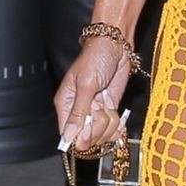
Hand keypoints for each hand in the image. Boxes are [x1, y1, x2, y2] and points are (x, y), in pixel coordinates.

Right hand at [54, 39, 132, 153]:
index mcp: (66, 105)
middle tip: (98, 104)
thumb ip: (78, 112)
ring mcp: (95, 113)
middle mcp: (79, 112)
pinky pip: (114, 130)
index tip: (90, 126)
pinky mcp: (109, 111)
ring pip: (103, 135)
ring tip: (106, 101)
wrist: (116, 47)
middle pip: (87, 138)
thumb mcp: (86, 84)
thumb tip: (68, 137)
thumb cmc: (95, 58)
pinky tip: (118, 114)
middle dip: (98, 124)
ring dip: (110, 121)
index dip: (80, 136)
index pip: (68, 134)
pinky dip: (119, 124)